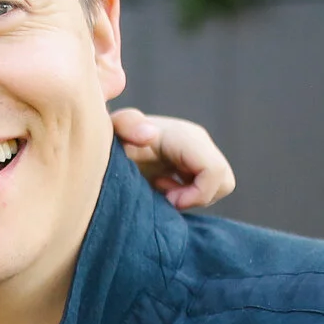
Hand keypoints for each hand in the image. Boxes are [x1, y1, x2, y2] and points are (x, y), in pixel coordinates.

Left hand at [112, 108, 235, 210]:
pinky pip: (207, 188)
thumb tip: (151, 134)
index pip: (215, 172)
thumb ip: (127, 124)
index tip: (167, 198)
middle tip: (163, 195)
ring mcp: (196, 153)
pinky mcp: (192, 164)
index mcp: (183, 136)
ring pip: (219, 187)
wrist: (100, 144)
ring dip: (192, 197)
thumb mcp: (111, 130)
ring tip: (160, 189)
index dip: (197, 195)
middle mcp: (196, 142)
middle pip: (224, 182)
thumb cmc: (105, 141)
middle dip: (196, 198)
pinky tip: (160, 186)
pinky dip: (187, 195)